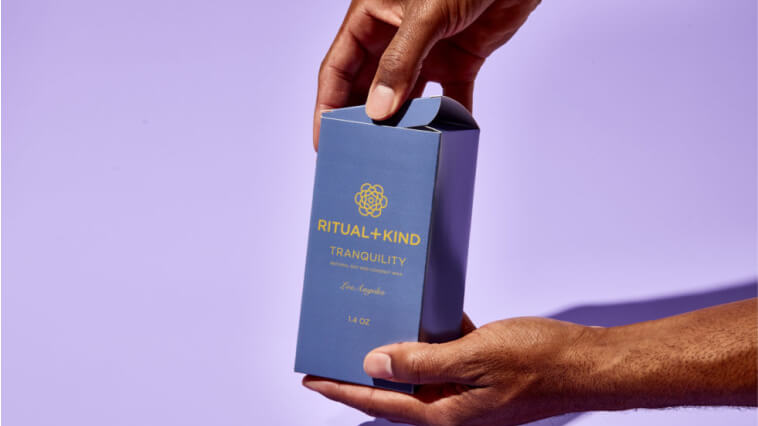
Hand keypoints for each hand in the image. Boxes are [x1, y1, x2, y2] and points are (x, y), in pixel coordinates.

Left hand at [303, 316, 597, 424]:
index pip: (379, 402)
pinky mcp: (481, 374)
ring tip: (370, 328)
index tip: (312, 378)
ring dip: (397, 351)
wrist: (587, 364)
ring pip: (418, 371)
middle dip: (361, 372)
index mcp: (444, 413)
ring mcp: (467, 391)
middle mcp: (451, 407)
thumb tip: (375, 363)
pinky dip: (431, 338)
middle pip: (393, 389)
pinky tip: (424, 314)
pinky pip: (445, 357)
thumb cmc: (539, 363)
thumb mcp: (475, 358)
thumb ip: (422, 362)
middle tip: (332, 351)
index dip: (342, 390)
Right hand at [313, 0, 540, 148]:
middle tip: (359, 155)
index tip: (326, 141)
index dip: (328, 105)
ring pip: (407, 95)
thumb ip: (401, 62)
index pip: (338, 67)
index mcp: (371, 16)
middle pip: (368, 86)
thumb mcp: (426, 14)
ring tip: (397, 155)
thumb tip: (379, 111)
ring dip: (404, 122)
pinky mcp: (460, 57)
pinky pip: (450, 95)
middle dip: (363, 119)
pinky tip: (446, 140)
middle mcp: (395, 35)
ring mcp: (428, 49)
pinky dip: (448, 117)